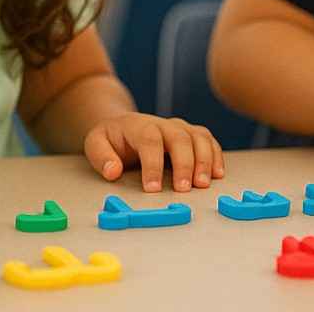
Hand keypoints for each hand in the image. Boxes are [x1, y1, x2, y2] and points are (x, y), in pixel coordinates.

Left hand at [83, 113, 224, 192]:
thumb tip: (113, 171)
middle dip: (184, 164)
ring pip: (198, 137)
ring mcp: (179, 128)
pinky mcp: (191, 135)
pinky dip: (215, 156)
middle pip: (179, 138)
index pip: (149, 141)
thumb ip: (101, 156)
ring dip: (204, 160)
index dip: (152, 165)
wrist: (124, 125)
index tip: (152, 189)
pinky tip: (217, 174)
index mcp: (138, 125)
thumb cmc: (112, 139)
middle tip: (184, 189)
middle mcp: (163, 123)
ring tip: (203, 184)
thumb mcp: (96, 143)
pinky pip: (208, 140)